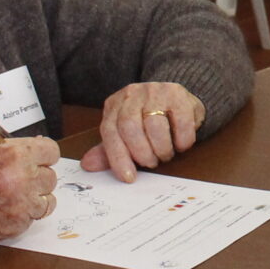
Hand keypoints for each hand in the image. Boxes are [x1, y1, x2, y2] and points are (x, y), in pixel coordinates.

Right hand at [0, 136, 60, 243]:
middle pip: (50, 178)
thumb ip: (12, 150)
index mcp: (17, 155)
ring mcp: (22, 206)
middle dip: (38, 178)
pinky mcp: (15, 226)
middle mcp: (24, 180)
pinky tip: (6, 210)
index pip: (52, 152)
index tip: (40, 159)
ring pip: (47, 202)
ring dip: (35, 199)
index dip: (44, 156)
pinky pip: (31, 220)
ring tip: (18, 197)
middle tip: (23, 180)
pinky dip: (22, 216)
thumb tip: (32, 151)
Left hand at [83, 81, 205, 181]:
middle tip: (151, 163)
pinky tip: (181, 144)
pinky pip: (181, 121)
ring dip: (162, 148)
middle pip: (130, 126)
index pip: (110, 131)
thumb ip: (109, 150)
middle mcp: (132, 95)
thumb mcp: (125, 135)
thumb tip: (87, 164)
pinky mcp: (178, 94)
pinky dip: (182, 139)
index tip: (128, 177)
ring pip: (155, 125)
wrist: (174, 99)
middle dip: (142, 153)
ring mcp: (155, 91)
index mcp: (114, 105)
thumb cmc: (147, 121)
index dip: (118, 157)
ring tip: (166, 154)